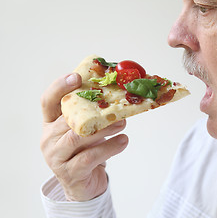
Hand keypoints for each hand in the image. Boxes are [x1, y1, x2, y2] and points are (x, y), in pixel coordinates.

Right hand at [40, 73, 128, 200]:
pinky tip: (123, 142)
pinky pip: (89, 158)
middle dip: (93, 111)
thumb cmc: (86, 151)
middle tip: (116, 107)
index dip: (59, 87)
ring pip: (78, 138)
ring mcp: (56, 157)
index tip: (76, 77)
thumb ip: (93, 115)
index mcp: (51, 123)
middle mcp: (49, 139)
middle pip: (68, 119)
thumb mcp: (87, 130)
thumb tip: (119, 96)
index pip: (48, 101)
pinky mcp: (70, 173)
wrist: (83, 185)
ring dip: (104, 129)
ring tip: (122, 123)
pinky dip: (109, 148)